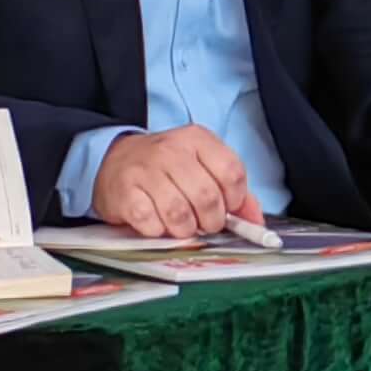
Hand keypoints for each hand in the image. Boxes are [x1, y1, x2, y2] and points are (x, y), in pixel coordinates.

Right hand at [92, 125, 264, 242]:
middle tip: (205, 223)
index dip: (235, 199)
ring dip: (185, 229)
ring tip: (182, 225)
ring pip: (180, 214)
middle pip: (207, 197)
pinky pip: (152, 224)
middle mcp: (171, 150)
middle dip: (212, 221)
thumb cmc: (166, 168)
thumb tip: (256, 220)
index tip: (227, 208)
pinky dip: (159, 231)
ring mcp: (146, 170)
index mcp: (196, 139)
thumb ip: (231, 189)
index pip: (232, 172)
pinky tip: (157, 222)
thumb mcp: (201, 165)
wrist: (114, 159)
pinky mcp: (126, 193)